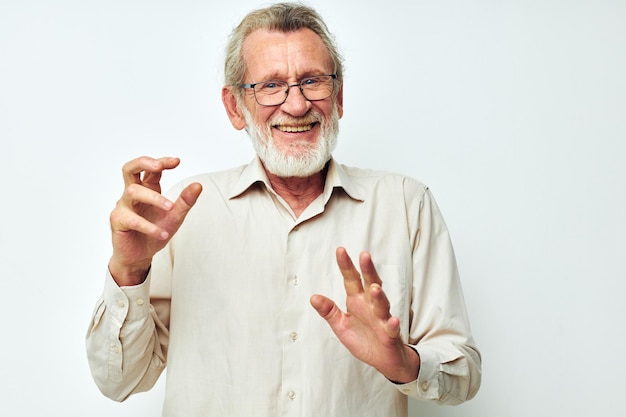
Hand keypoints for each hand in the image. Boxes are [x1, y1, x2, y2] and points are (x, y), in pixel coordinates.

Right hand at [108, 156, 201, 285]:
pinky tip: (162, 233)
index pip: (151, 169)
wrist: (140, 255)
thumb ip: (185, 201)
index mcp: (146, 188)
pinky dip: (149, 226)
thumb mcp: (175, 216)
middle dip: (143, 163)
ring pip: (133, 192)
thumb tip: (198, 185)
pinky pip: (132, 220)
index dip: (162, 162)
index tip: (177, 161)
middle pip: (130, 169)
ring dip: (154, 198)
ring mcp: (123, 206)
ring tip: (170, 208)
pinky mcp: (118, 221)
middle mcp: (132, 194)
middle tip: (159, 166)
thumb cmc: (155, 232)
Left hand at [310, 247, 419, 382]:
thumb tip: (313, 297)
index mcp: (357, 301)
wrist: (384, 360)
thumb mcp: (341, 325)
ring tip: (375, 288)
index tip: (340, 250)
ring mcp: (382, 320)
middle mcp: (371, 306)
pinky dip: (393, 325)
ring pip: (382, 305)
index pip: (351, 280)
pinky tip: (393, 321)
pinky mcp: (390, 335)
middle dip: (368, 270)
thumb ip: (329, 311)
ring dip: (379, 297)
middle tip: (364, 256)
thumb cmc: (364, 339)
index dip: (346, 266)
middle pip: (370, 284)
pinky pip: (392, 329)